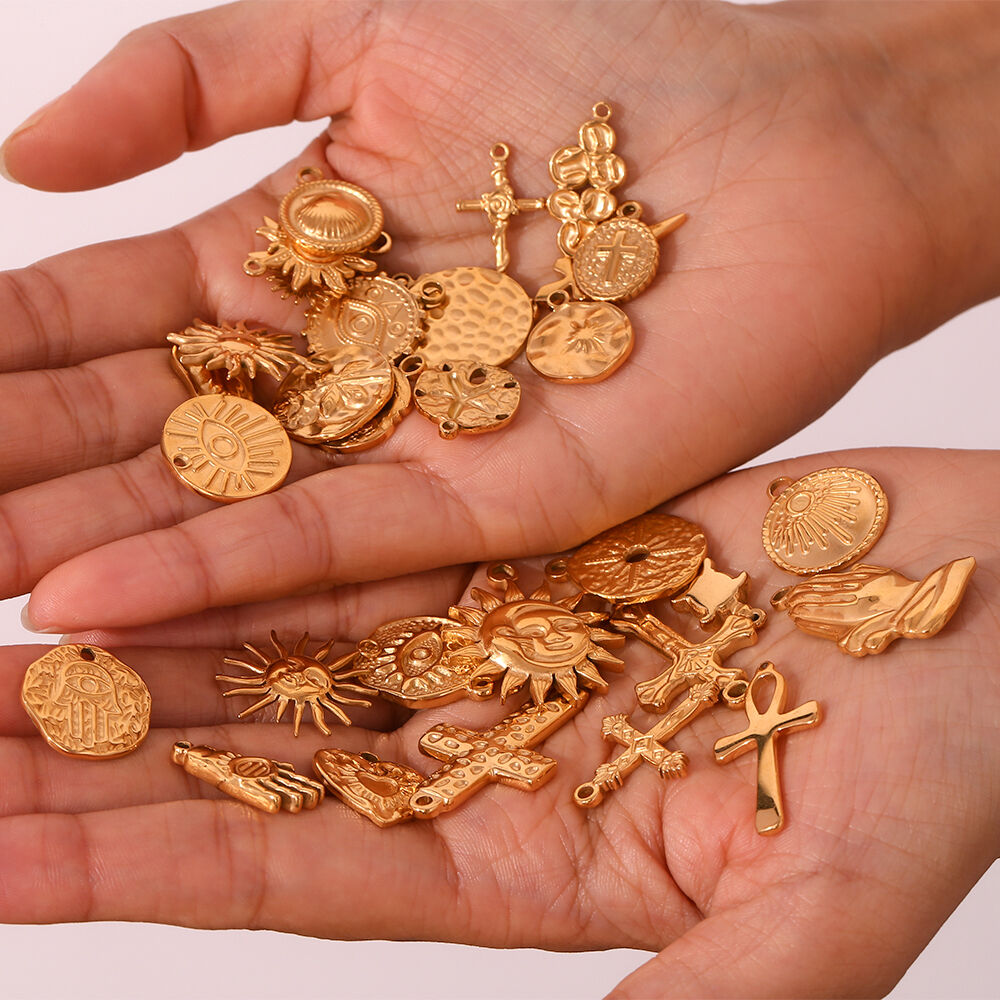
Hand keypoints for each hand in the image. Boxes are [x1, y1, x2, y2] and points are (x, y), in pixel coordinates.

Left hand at [2, 448, 995, 997]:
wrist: (998, 608)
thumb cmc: (950, 756)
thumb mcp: (827, 911)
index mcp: (535, 861)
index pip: (291, 874)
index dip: (135, 866)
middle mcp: (494, 747)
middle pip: (261, 757)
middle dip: (100, 748)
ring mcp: (508, 636)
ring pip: (297, 638)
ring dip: (164, 632)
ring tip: (15, 624)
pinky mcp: (536, 542)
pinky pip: (375, 538)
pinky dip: (270, 537)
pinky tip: (171, 523)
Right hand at [3, 0, 999, 635]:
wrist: (788, 144)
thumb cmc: (609, 69)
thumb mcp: (370, 20)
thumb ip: (200, 77)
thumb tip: (24, 157)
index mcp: (297, 271)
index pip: (107, 326)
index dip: (2, 362)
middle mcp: (339, 379)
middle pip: (144, 436)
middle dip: (20, 477)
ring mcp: (414, 450)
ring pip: (222, 510)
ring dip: (85, 550)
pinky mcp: (496, 504)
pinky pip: (339, 544)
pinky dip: (214, 573)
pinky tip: (93, 603)